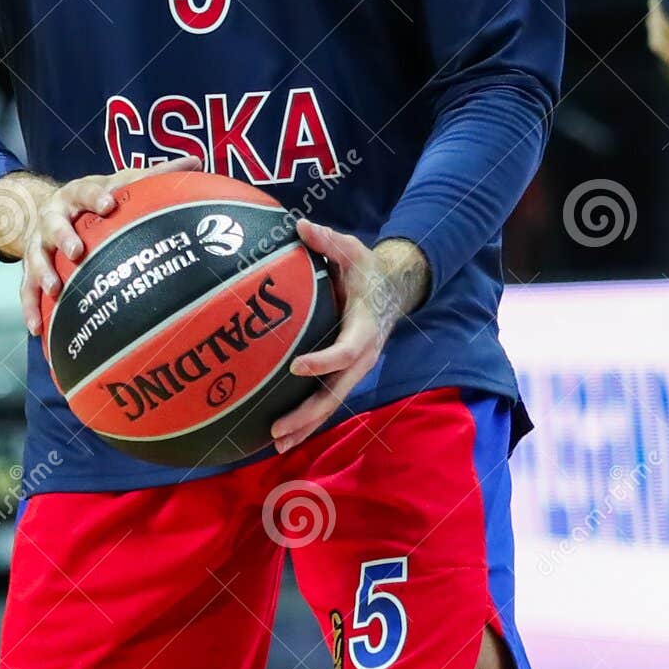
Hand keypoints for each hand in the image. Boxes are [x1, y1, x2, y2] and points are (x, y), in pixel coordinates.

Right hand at [0, 158, 201, 335]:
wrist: (48, 207)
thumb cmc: (96, 199)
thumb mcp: (120, 182)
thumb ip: (154, 176)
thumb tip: (196, 161)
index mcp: (77, 194)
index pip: (86, 191)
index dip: (96, 198)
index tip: (109, 205)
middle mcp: (53, 216)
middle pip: (54, 224)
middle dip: (63, 236)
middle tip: (76, 251)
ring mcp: (38, 243)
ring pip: (35, 258)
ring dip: (43, 273)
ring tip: (55, 291)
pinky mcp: (30, 267)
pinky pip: (26, 289)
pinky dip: (28, 309)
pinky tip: (35, 330)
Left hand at [271, 225, 430, 453]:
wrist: (392, 290)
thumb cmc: (367, 270)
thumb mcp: (353, 251)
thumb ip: (329, 241)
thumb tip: (302, 225)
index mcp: (365, 329)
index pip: (347, 350)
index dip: (325, 361)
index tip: (298, 366)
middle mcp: (363, 356)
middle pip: (336, 392)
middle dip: (308, 413)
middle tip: (278, 428)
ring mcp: (354, 370)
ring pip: (331, 404)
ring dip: (305, 426)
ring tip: (275, 444)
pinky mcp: (345, 375)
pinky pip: (326, 400)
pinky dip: (307, 420)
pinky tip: (281, 436)